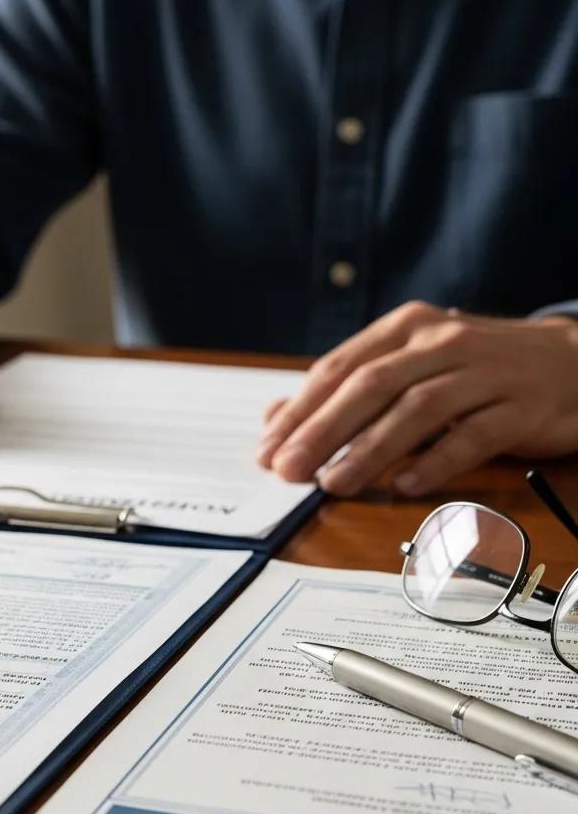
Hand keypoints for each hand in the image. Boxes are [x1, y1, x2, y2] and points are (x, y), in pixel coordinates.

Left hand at [256, 302, 577, 496]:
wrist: (572, 361)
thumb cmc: (474, 368)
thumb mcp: (409, 365)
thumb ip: (345, 389)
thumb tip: (276, 417)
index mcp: (406, 329)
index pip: (339, 368)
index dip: (299, 410)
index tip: (267, 449)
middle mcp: (442, 342)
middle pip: (371, 386)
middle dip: (322, 430)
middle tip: (288, 469)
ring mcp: (486, 372)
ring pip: (418, 409)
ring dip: (371, 449)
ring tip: (334, 483)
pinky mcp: (522, 406)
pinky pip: (474, 435)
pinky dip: (438, 460)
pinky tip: (407, 484)